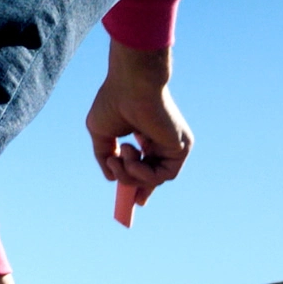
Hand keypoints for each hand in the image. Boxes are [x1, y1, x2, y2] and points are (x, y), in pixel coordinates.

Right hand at [87, 39, 191, 205]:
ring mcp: (173, 146)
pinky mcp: (181, 149)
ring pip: (153, 180)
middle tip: (113, 167)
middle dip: (130, 181)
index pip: (148, 165)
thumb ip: (105, 155)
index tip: (135, 201)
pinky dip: (143, 172)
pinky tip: (131, 155)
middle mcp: (163, 142)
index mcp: (148, 135)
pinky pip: (162, 176)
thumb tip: (111, 177)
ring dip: (130, 173)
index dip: (140, 183)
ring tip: (119, 152)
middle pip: (152, 177)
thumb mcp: (101, 132)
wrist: (132, 83)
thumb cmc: (114, 100)